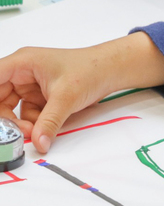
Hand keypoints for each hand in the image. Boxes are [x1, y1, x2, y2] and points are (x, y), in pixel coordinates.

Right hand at [0, 32, 163, 153]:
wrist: (111, 71)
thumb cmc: (90, 70)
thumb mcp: (66, 97)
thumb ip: (49, 121)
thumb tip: (39, 142)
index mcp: (22, 63)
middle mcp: (22, 73)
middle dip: (7, 119)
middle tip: (21, 132)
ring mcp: (31, 85)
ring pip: (13, 110)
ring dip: (23, 123)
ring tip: (36, 131)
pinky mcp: (41, 96)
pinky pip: (28, 114)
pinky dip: (34, 123)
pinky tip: (45, 127)